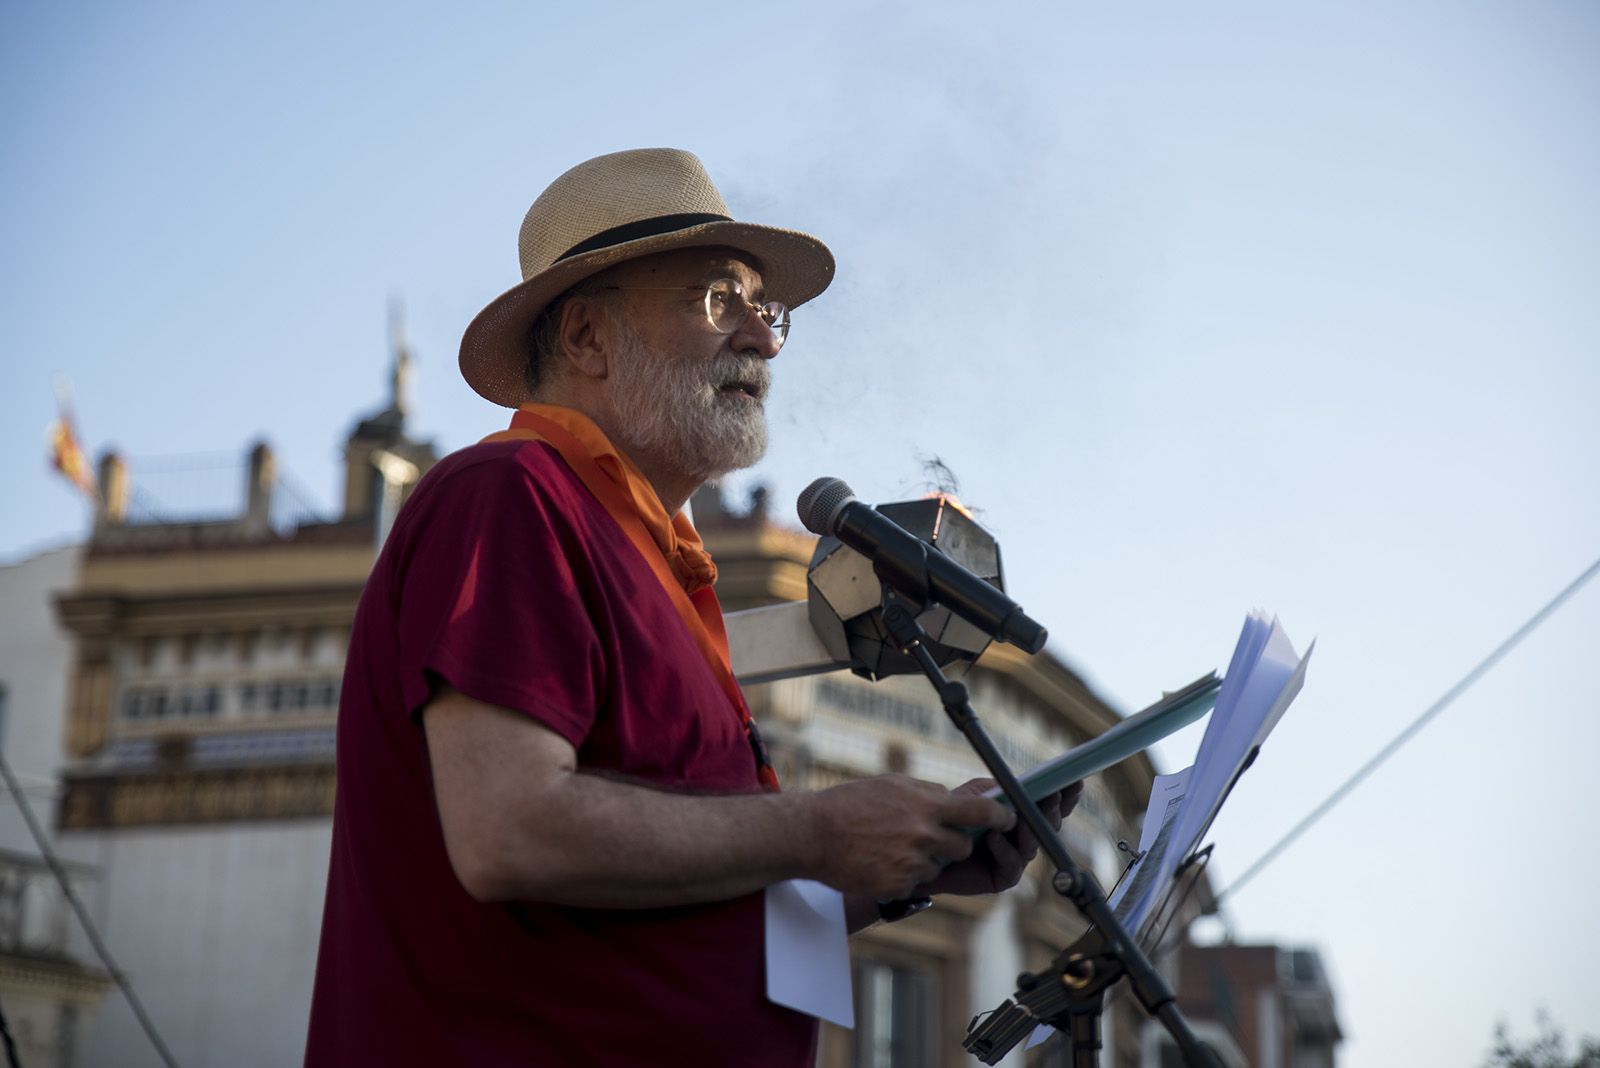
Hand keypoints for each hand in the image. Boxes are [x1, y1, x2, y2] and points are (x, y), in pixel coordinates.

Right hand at [801, 775, 1015, 900]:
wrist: (812, 834)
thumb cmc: (850, 804)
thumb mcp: (893, 785)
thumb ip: (928, 793)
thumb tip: (952, 798)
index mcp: (927, 805)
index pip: (981, 812)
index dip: (1000, 816)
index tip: (1007, 817)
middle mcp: (925, 834)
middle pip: (963, 846)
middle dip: (953, 843)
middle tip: (931, 836)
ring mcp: (912, 862)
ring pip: (938, 865)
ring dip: (925, 859)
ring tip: (892, 846)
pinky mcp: (899, 885)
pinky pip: (915, 882)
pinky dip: (903, 874)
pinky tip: (880, 861)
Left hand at [918, 779, 1083, 897]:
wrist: (931, 849)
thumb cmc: (954, 818)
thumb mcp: (976, 795)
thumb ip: (999, 790)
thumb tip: (1021, 786)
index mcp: (1023, 813)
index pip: (1052, 804)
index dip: (1066, 794)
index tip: (1074, 781)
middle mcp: (1025, 836)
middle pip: (1049, 824)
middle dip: (1051, 809)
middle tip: (1053, 795)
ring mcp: (1018, 856)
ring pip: (1032, 844)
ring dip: (1028, 829)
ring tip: (1020, 816)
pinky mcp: (1005, 876)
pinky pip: (1012, 863)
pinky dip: (1003, 849)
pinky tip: (993, 837)